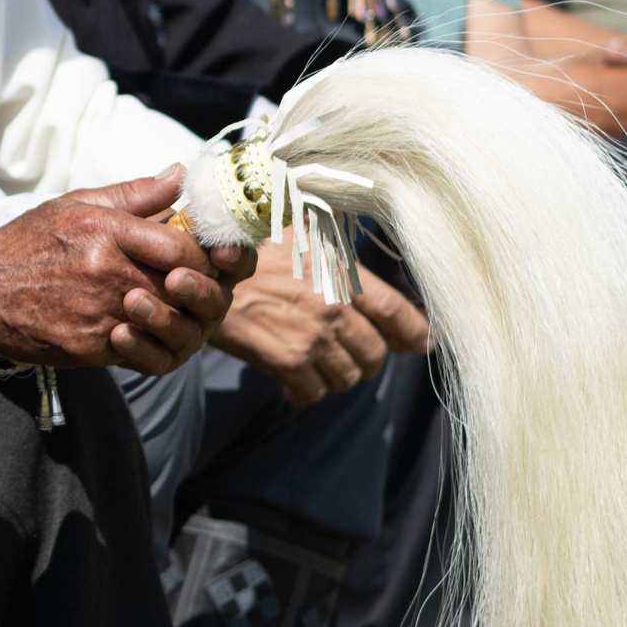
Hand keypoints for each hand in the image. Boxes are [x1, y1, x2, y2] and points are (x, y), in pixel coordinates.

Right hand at [0, 169, 240, 375]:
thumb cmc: (28, 242)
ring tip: (172, 307)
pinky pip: (140, 348)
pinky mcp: (89, 347)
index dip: (204, 256)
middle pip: (181, 287)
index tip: (203, 256)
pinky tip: (143, 326)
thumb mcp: (76, 205)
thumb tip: (179, 175)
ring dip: (177, 318)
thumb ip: (134, 194)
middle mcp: (105, 271)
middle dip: (196, 288)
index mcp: (105, 231)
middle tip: (197, 286)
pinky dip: (149, 339)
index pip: (182, 248)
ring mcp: (98, 313)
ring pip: (166, 322)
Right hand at [211, 242, 429, 404]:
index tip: (424, 343)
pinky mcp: (286, 362)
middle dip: (366, 359)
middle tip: (349, 355)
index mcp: (341, 274)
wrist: (201, 273)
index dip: (415, 333)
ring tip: (316, 365)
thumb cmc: (248, 251)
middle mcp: (334, 308)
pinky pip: (314, 392)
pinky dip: (306, 392)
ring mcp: (312, 338)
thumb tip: (362, 258)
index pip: (397, 313)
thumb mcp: (296, 234)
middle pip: (376, 354)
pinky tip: (292, 383)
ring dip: (335, 376)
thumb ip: (332, 248)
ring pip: (347, 377)